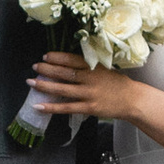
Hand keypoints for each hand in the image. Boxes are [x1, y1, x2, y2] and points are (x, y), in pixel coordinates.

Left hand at [29, 46, 146, 118]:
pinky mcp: (89, 107)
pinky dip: (52, 107)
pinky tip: (40, 106)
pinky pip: (67, 107)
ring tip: (31, 82)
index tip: (45, 56)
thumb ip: (88, 67)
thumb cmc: (117, 83)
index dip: (57, 57)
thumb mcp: (104, 69)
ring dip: (45, 85)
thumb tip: (67, 65)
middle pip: (64, 73)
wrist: (132, 100)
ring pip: (62, 89)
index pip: (72, 59)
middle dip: (47, 69)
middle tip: (35, 66)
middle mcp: (90, 78)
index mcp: (94, 66)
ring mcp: (89, 94)